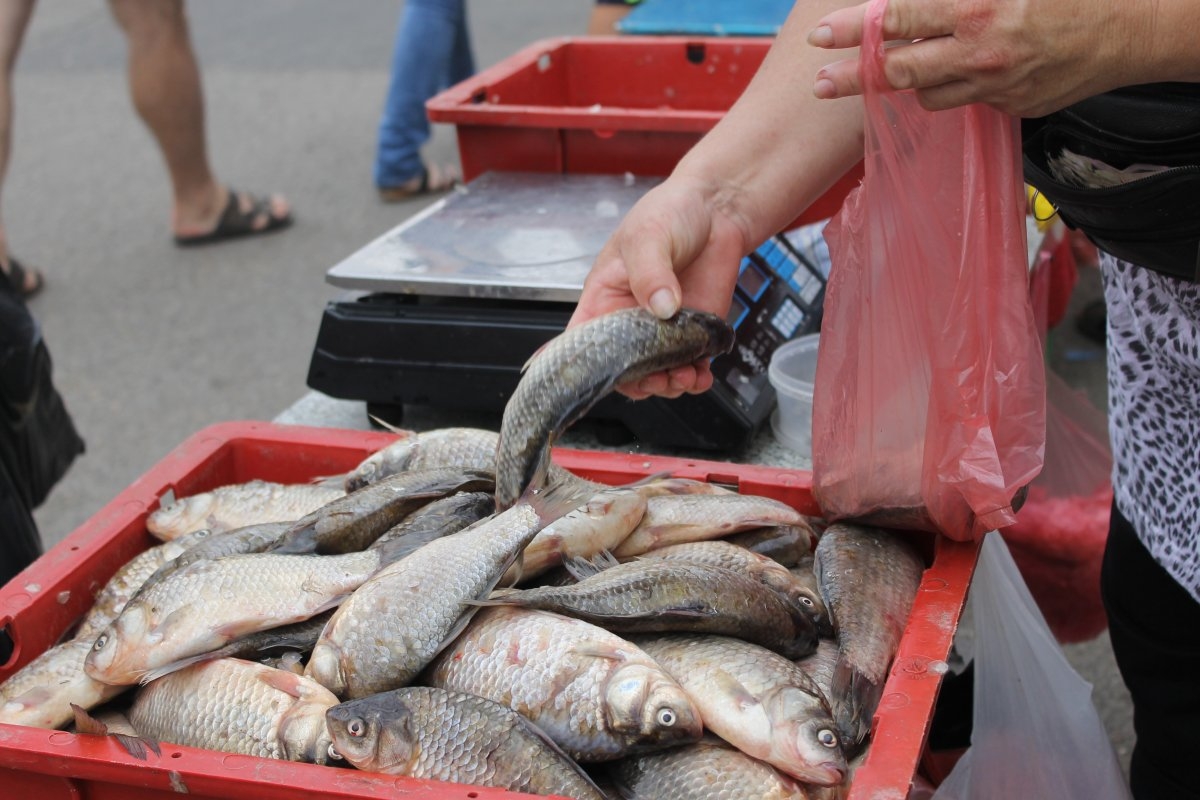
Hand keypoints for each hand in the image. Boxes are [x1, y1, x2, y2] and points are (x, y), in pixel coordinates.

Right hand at [569, 176, 748, 399]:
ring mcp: (665, 330)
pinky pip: (691, 367)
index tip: (592, 380)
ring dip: (669, 384)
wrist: (719, 210)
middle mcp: (631, 320)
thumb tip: (662, 308)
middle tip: (656, 377)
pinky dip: (696, 379)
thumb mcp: (648, 236)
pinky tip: (700, 376)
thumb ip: (650, 273)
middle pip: (622, 369)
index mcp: (604, 298)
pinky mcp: (696, 333)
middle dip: (638, 382)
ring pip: (657, 375)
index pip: (582, 341)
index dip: (581, 366)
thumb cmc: (670, 213)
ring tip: (682, 376)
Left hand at [807, 0, 1143, 116]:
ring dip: (914, 80)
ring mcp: (995, 87)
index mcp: (978, 10)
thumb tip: (909, 2)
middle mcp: (980, 54)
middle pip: (899, 72)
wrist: (1130, 28)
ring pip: (929, 94)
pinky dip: (958, 86)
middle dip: (852, 79)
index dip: (856, 31)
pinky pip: (968, 101)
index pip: (900, 21)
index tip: (821, 36)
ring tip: (906, 66)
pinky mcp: (1011, 108)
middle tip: (819, 83)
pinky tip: (970, 68)